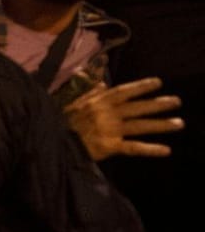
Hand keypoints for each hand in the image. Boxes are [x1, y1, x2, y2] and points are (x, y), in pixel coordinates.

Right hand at [64, 78, 182, 159]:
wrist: (52, 141)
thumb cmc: (61, 123)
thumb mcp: (72, 103)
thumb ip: (88, 92)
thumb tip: (99, 81)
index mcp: (98, 102)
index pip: (124, 91)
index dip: (141, 86)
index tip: (158, 82)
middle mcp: (106, 114)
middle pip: (137, 107)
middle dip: (157, 104)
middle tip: (177, 101)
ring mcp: (109, 130)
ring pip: (139, 126)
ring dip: (160, 124)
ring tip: (179, 123)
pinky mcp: (109, 146)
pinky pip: (133, 147)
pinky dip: (150, 149)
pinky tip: (166, 150)